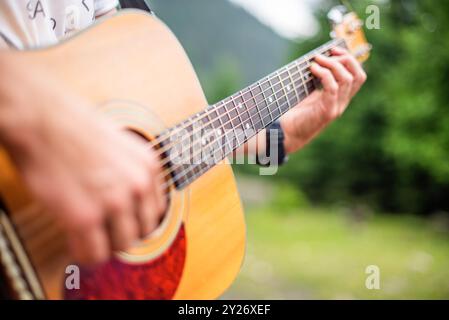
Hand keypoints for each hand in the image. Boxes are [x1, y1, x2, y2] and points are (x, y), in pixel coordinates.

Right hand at [0, 57, 166, 265]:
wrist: (39, 117)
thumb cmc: (72, 124)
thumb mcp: (120, 143)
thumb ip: (129, 171)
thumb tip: (128, 198)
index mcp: (148, 166)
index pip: (156, 210)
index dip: (137, 220)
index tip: (124, 223)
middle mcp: (137, 184)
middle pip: (143, 231)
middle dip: (123, 234)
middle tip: (105, 232)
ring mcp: (113, 201)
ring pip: (122, 245)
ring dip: (106, 245)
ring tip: (89, 238)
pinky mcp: (85, 216)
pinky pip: (94, 252)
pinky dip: (85, 254)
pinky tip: (75, 243)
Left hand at [280, 47, 366, 153]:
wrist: (287, 133)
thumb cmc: (296, 112)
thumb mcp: (310, 93)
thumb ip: (318, 80)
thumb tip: (317, 58)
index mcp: (340, 97)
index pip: (358, 76)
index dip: (350, 60)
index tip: (334, 50)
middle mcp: (342, 103)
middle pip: (358, 75)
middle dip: (345, 59)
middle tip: (328, 53)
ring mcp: (337, 107)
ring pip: (347, 79)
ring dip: (332, 64)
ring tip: (317, 60)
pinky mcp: (327, 112)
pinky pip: (333, 87)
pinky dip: (324, 74)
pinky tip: (313, 69)